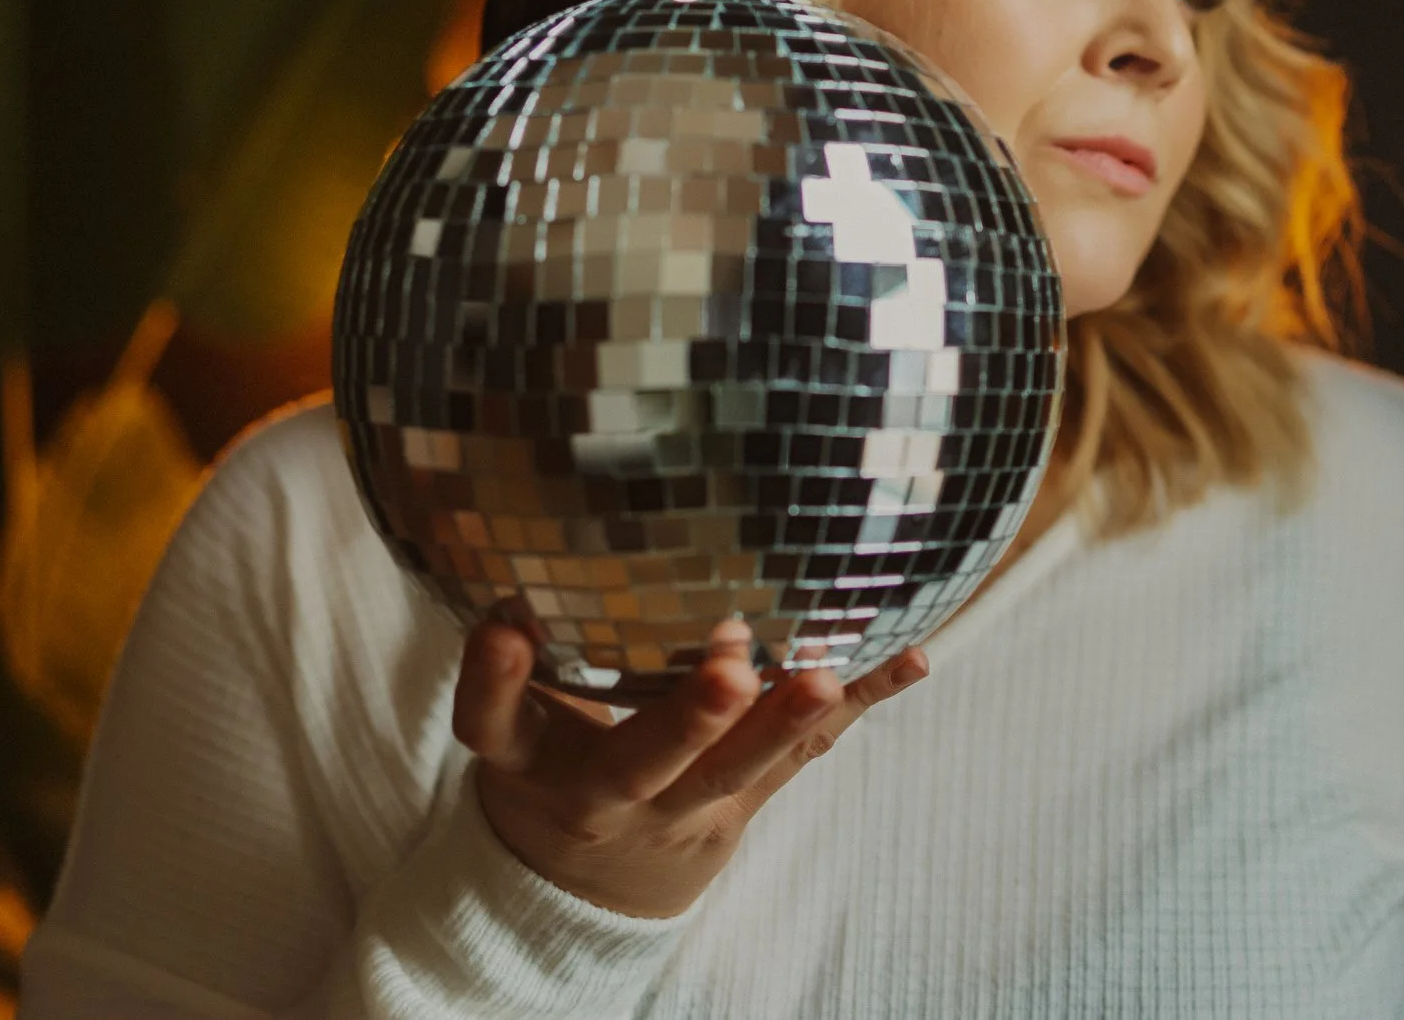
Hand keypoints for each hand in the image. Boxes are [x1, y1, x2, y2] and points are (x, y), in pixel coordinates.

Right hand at [451, 611, 929, 918]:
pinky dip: (858, 705)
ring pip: (731, 775)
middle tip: (729, 671)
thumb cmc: (550, 762)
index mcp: (528, 759)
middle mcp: (601, 793)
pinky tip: (911, 660)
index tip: (503, 626)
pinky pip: (800, 759)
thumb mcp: (516, 716)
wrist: (579, 889)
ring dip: (781, 724)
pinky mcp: (737, 810)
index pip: (493, 725)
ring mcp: (674, 809)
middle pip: (636, 763)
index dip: (491, 683)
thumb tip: (523, 514)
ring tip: (823, 678)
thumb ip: (524, 645)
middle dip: (686, 720)